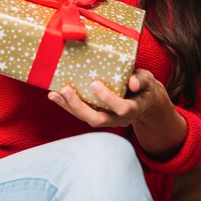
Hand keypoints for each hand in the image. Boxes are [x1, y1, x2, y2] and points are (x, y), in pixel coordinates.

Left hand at [48, 69, 165, 128]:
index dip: (108, 99)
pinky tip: (55, 95)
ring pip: (86, 118)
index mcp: (132, 109)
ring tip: (54, 94)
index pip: (121, 109)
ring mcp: (106, 119)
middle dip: (80, 107)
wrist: (142, 98)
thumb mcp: (147, 80)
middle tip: (67, 90)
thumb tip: (132, 83)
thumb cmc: (143, 86)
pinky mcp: (97, 115)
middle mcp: (118, 119)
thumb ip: (141, 80)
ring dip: (69, 107)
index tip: (95, 84)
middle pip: (97, 120)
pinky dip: (67, 105)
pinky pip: (81, 113)